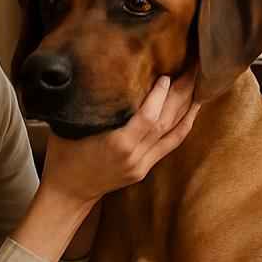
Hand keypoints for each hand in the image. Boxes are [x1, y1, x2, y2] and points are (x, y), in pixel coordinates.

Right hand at [41, 70, 200, 204]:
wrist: (67, 192)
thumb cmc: (63, 155)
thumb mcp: (70, 126)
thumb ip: (89, 105)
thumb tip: (96, 73)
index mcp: (117, 144)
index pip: (149, 118)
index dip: (160, 96)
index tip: (166, 74)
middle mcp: (135, 156)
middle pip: (167, 122)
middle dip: (182, 94)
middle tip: (192, 69)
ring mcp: (142, 164)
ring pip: (173, 133)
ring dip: (188, 107)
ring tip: (198, 83)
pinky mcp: (145, 169)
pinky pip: (171, 144)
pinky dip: (183, 126)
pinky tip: (192, 110)